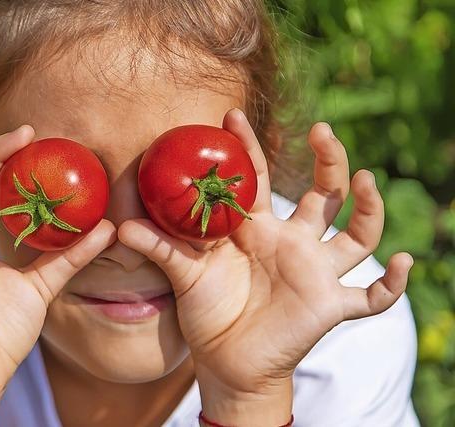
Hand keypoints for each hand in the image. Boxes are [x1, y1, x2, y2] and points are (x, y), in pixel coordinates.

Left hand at [119, 108, 412, 424]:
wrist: (227, 360)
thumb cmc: (208, 311)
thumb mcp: (184, 275)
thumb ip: (160, 248)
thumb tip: (121, 227)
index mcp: (258, 229)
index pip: (259, 178)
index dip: (248, 147)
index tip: (231, 115)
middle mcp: (292, 242)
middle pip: (323, 194)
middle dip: (327, 161)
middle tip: (322, 131)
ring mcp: (314, 272)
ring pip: (356, 235)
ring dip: (369, 208)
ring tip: (367, 179)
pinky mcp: (329, 306)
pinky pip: (370, 297)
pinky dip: (391, 284)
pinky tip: (404, 264)